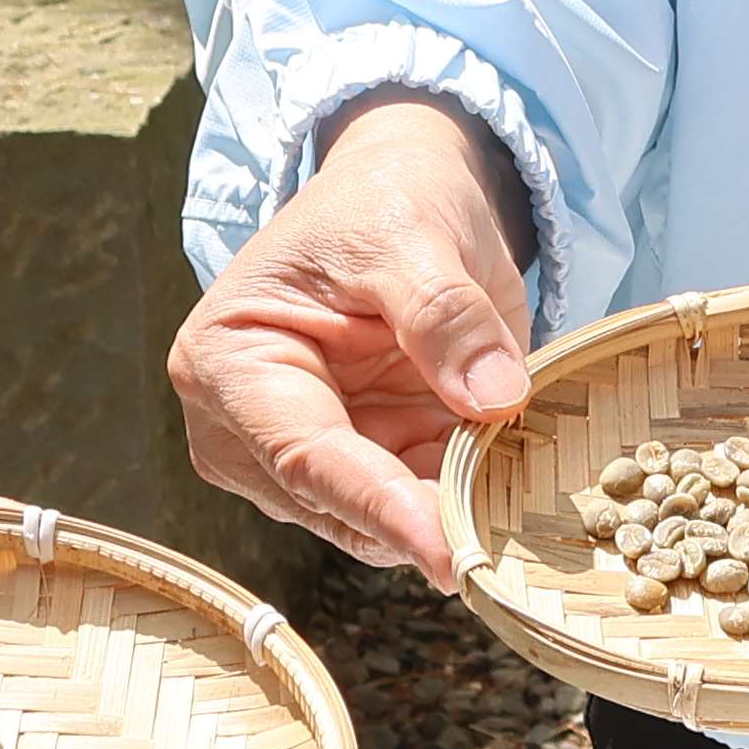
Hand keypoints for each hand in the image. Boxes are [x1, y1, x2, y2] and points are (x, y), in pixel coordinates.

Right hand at [171, 100, 530, 579]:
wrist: (395, 191)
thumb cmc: (382, 200)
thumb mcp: (414, 233)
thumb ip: (446, 315)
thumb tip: (495, 401)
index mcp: (228, 361)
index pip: (306, 455)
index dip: (382, 508)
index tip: (449, 556)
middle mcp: (241, 428)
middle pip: (339, 505)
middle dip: (429, 514)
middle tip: (520, 516)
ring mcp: (291, 457)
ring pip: (378, 523)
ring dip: (450, 505)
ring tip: (519, 466)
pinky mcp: (353, 466)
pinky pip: (410, 506)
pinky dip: (461, 494)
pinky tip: (506, 465)